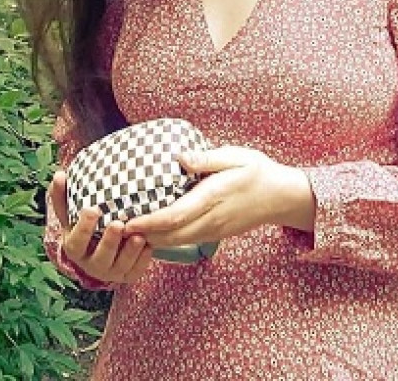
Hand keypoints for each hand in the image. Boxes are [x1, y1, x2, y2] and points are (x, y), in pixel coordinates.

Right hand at [49, 171, 153, 283]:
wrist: (98, 253)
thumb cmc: (84, 228)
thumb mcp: (71, 215)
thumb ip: (63, 197)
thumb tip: (60, 174)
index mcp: (75, 249)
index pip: (76, 242)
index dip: (83, 228)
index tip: (92, 209)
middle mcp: (91, 265)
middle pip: (100, 257)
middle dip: (109, 241)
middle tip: (118, 224)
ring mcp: (110, 273)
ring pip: (121, 266)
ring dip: (130, 252)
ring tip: (138, 236)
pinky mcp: (128, 276)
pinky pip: (136, 270)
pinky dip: (142, 258)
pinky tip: (149, 244)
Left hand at [122, 146, 314, 248]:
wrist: (281, 197)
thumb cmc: (257, 172)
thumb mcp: (236, 156)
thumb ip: (208, 158)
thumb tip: (180, 158)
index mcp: (213, 198)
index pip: (175, 216)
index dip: (148, 221)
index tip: (126, 219)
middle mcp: (211, 221)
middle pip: (170, 236)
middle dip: (141, 235)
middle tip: (115, 229)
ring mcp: (213, 231)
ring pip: (176, 242)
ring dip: (151, 239)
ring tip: (126, 232)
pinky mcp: (214, 235)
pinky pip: (184, 241)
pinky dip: (165, 239)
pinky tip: (151, 231)